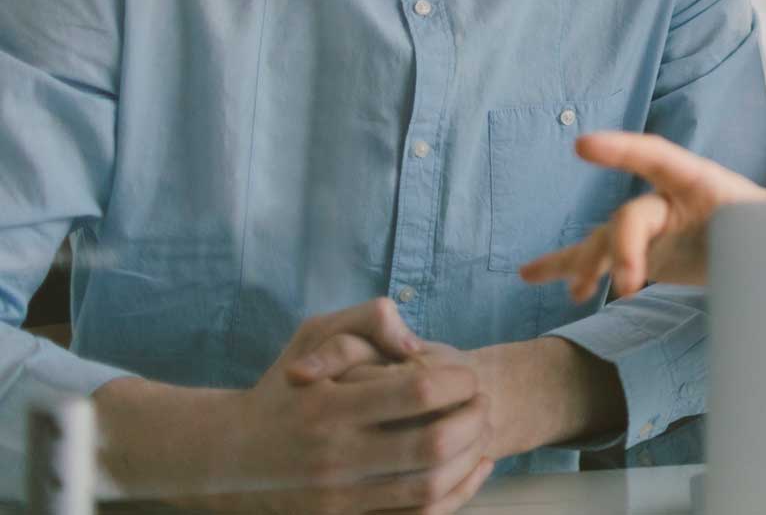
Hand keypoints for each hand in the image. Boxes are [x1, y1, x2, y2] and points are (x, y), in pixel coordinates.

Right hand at [96, 299, 493, 513]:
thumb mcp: (314, 336)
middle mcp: (335, 457)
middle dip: (474, 421)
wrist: (228, 458)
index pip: (418, 393)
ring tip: (483, 433)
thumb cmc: (283, 388)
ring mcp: (340, 498)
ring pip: (429, 489)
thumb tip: (415, 344)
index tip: (468, 375)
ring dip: (471, 460)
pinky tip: (472, 469)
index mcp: (330, 407)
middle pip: (433, 446)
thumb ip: (368, 320)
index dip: (458, 382)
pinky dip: (454, 496)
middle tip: (484, 404)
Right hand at [518, 131, 765, 299]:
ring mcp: (651, 227)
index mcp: (700, 181)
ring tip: (575, 290)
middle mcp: (667, 199)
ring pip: (604, 239)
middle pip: (630, 216)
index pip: (657, 158)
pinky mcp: (643, 253)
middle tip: (628, 288)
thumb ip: (761, 228)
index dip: (622, 151)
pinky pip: (599, 259)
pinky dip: (570, 268)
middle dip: (624, 249)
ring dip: (585, 264)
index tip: (583, 146)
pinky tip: (537, 276)